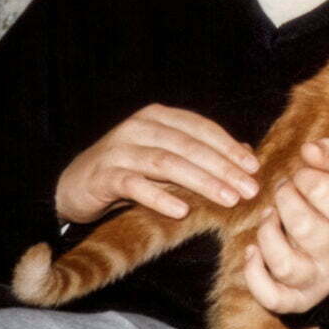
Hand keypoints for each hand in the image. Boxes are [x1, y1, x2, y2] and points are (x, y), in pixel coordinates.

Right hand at [55, 104, 261, 223]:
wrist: (75, 185)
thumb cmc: (130, 170)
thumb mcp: (167, 158)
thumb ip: (202, 153)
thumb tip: (247, 154)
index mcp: (159, 117)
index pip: (202, 128)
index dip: (230, 147)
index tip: (254, 168)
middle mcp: (139, 127)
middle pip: (189, 146)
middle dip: (223, 168)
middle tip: (249, 188)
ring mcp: (120, 149)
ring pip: (167, 163)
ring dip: (201, 181)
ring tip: (227, 199)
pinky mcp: (103, 175)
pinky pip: (135, 185)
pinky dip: (160, 197)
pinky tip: (182, 210)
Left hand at [243, 138, 328, 315]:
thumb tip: (309, 148)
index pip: (321, 188)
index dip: (303, 175)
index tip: (303, 177)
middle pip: (301, 225)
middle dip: (284, 199)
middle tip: (285, 192)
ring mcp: (318, 280)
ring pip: (283, 264)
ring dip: (267, 234)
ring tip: (269, 218)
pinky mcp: (297, 300)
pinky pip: (272, 298)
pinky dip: (255, 275)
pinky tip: (253, 251)